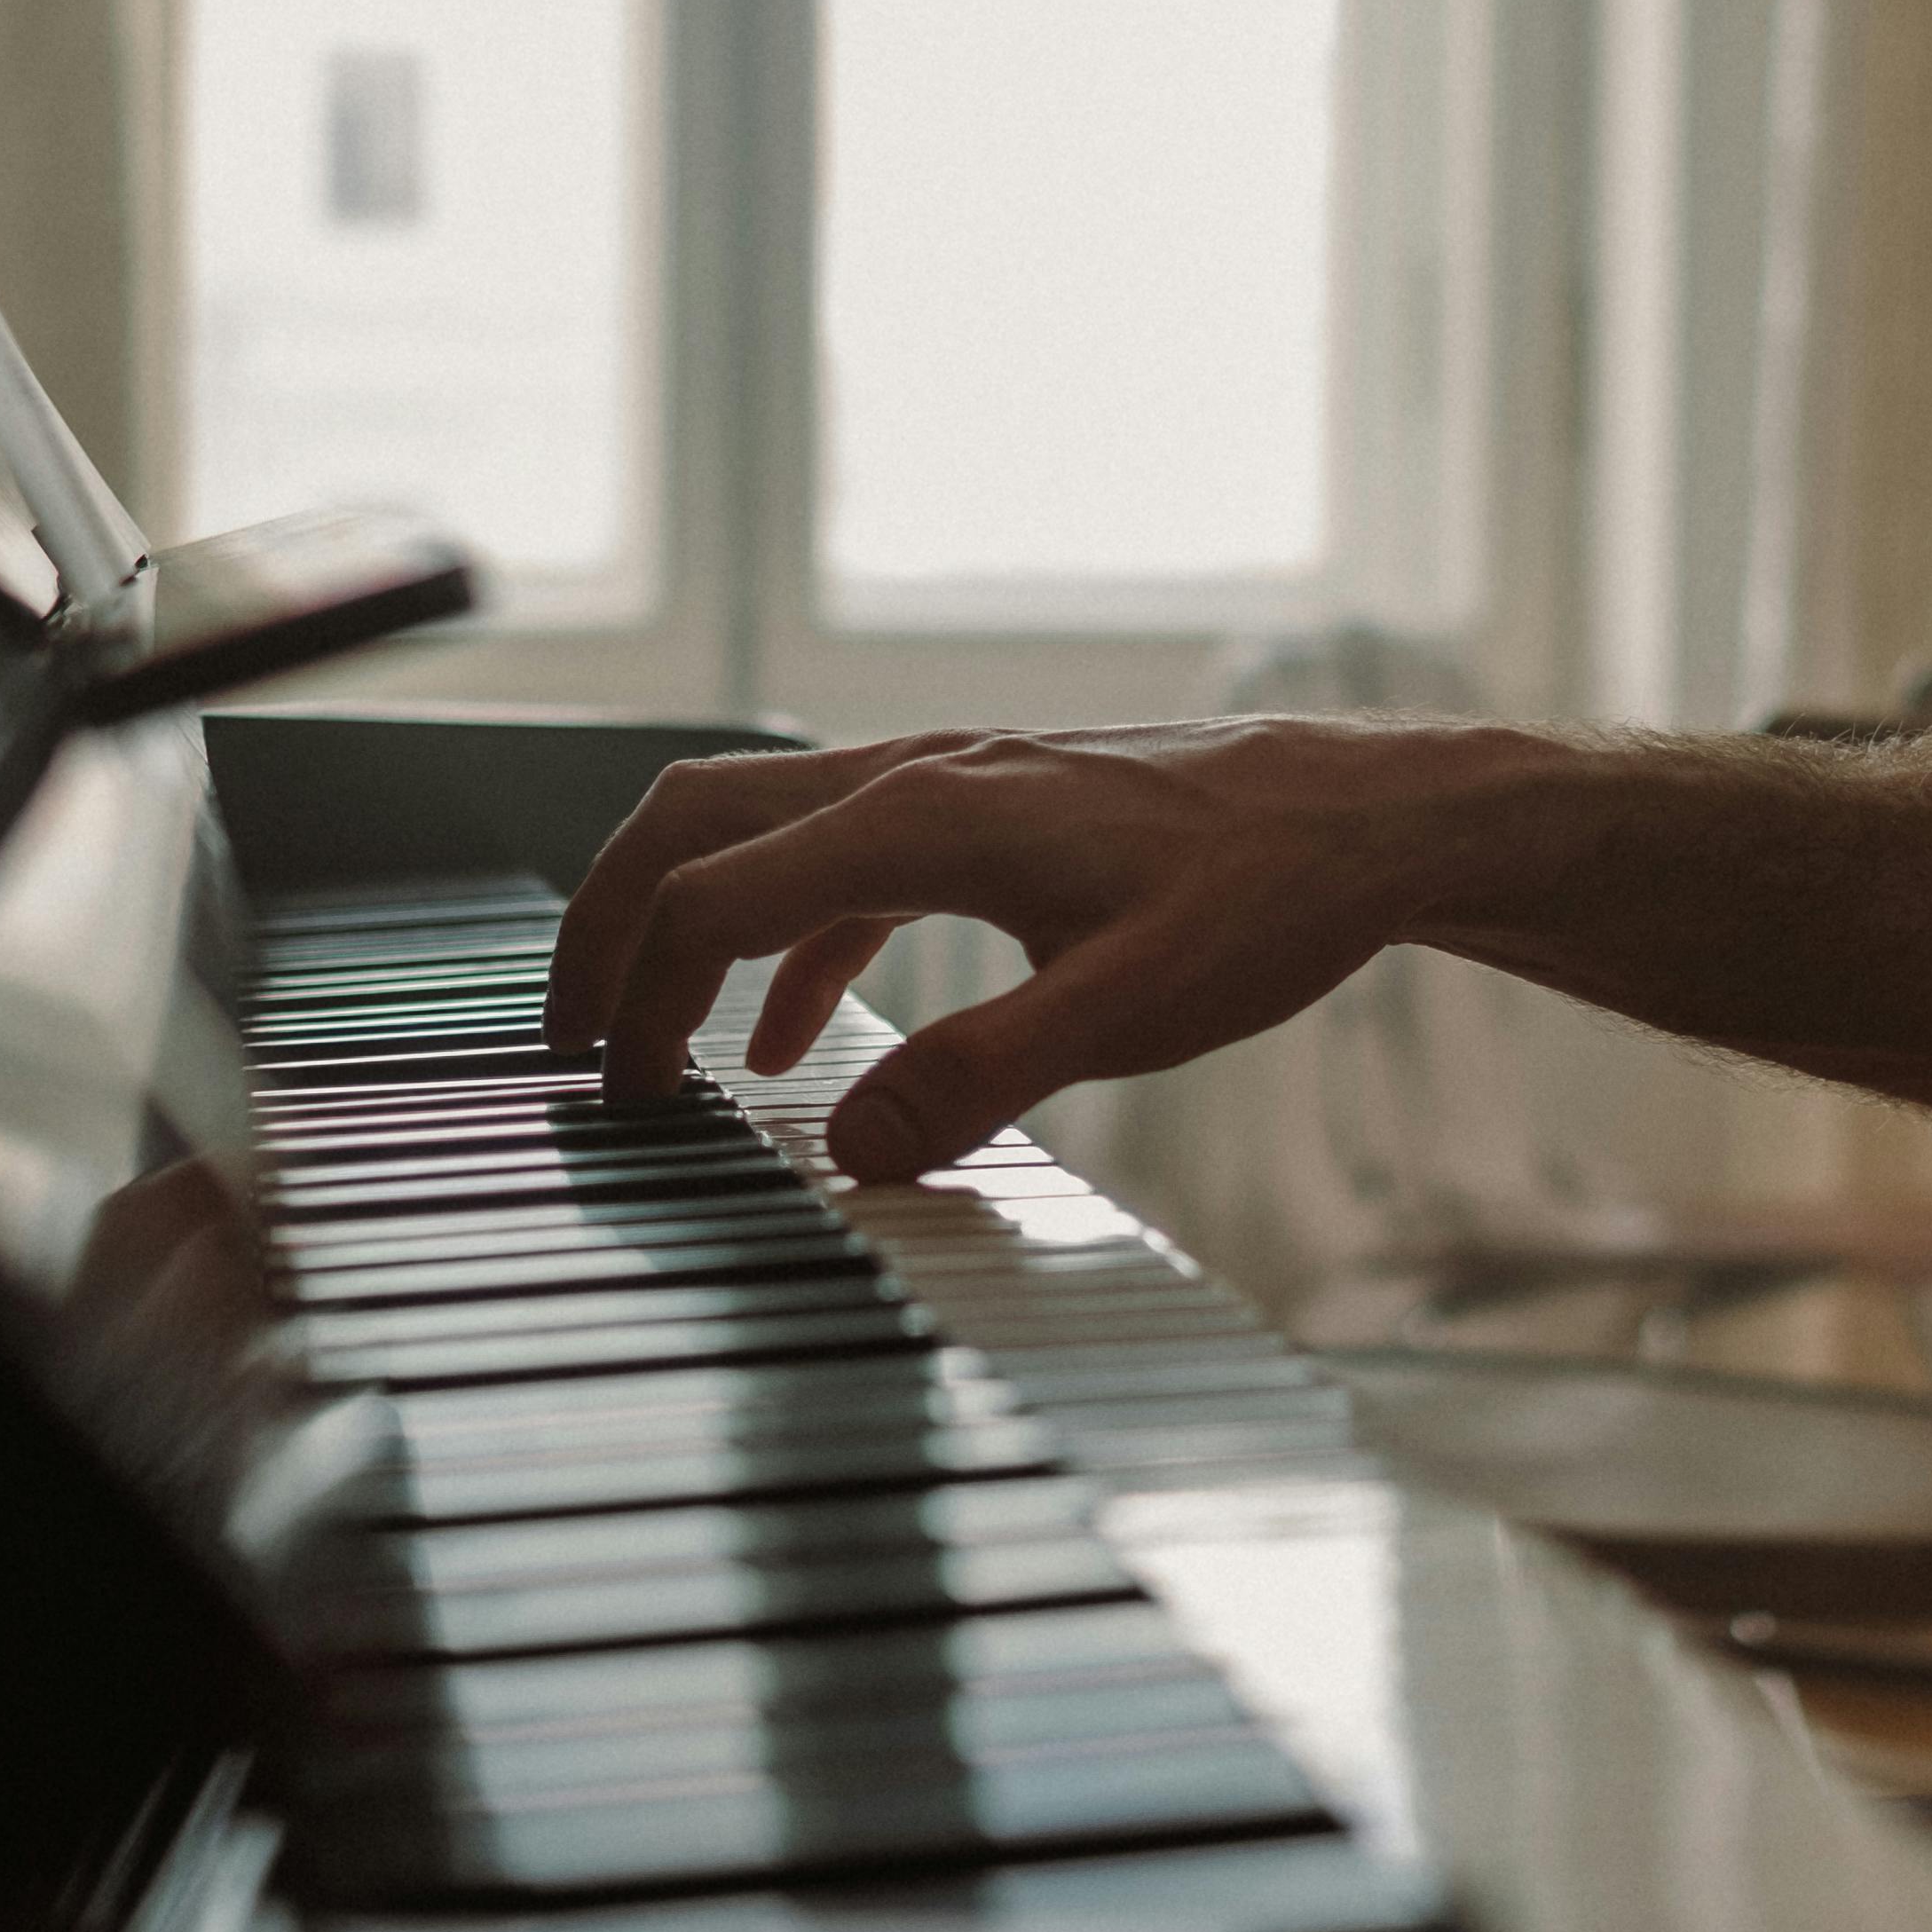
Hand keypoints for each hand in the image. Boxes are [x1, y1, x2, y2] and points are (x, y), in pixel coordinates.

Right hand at [542, 717, 1529, 1181]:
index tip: (623, 1101)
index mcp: (924, 819)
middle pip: (694, 822)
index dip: (643, 999)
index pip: (715, 895)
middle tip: (564, 1042)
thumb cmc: (1265, 901)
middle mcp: (915, 777)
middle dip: (608, 926)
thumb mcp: (1128, 1011)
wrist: (1367, 817)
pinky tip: (792, 1044)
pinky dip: (784, 944)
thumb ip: (976, 1079)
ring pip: (757, 831)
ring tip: (645, 1044)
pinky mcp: (986, 816)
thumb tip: (846, 1154)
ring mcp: (947, 786)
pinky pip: (838, 867)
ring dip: (685, 927)